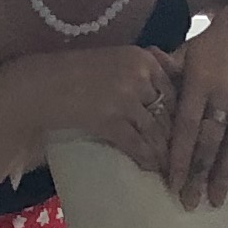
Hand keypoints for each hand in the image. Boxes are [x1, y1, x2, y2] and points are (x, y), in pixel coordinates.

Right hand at [18, 45, 180, 170]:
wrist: (40, 85)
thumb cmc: (75, 72)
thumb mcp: (114, 60)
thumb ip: (143, 69)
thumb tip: (171, 88)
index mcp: (142, 58)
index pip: (175, 88)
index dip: (183, 112)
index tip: (188, 129)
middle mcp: (138, 75)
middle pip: (170, 111)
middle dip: (178, 136)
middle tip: (186, 155)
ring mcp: (125, 98)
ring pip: (157, 130)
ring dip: (165, 153)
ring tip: (172, 168)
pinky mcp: (110, 120)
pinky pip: (137, 144)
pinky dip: (147, 158)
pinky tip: (151, 169)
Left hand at [164, 12, 227, 207]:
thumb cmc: (213, 42)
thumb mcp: (188, 53)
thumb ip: (167, 74)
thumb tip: (142, 85)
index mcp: (199, 81)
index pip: (186, 127)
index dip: (178, 156)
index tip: (171, 182)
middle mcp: (224, 94)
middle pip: (208, 142)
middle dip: (197, 175)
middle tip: (188, 202)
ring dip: (221, 176)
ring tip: (214, 200)